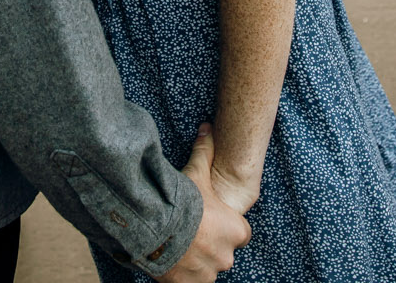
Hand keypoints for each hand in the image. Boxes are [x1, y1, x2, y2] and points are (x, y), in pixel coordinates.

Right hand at [159, 124, 250, 282]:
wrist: (155, 229)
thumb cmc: (181, 202)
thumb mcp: (196, 174)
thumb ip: (205, 153)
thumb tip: (207, 128)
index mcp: (236, 231)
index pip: (240, 232)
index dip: (226, 226)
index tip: (212, 220)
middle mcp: (227, 256)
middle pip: (223, 251)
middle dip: (211, 244)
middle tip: (192, 232)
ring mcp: (209, 273)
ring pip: (207, 268)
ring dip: (197, 260)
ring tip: (179, 246)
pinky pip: (192, 281)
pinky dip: (185, 274)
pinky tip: (172, 260)